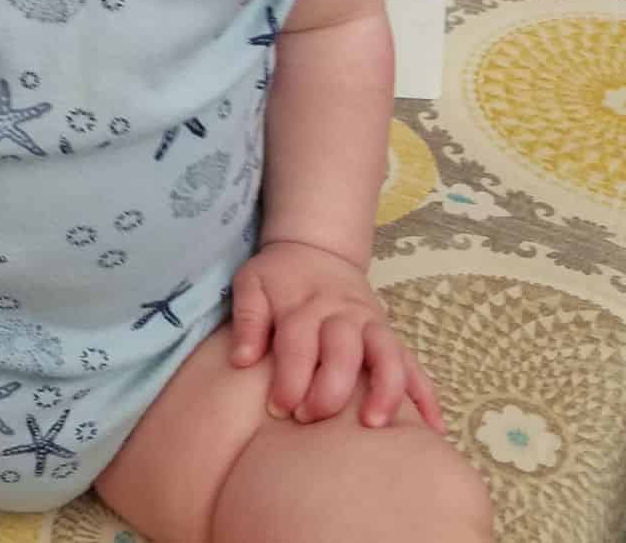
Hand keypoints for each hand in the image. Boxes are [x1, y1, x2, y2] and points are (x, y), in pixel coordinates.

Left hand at [229, 239, 444, 433]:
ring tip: (375, 424)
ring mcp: (370, 324)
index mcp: (304, 303)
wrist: (316, 248)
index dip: (289, 379)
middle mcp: (341, 313)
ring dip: (385, 389)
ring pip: (386, 354)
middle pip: (343, 351)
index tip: (278, 409)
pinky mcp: (389, 335)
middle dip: (330, 390)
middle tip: (311, 419)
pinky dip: (426, 395)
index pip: (298, 343)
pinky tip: (434, 428)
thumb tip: (242, 359)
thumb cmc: (279, 275)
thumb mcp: (251, 282)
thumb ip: (247, 317)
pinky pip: (413, 364)